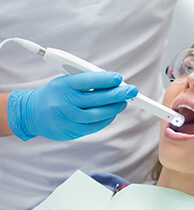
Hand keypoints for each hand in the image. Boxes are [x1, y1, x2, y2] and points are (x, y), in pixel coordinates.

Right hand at [7, 71, 137, 140]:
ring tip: (124, 102)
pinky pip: (93, 126)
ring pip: (97, 114)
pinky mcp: (70, 131)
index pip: (87, 80)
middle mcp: (64, 102)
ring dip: (114, 108)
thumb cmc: (53, 94)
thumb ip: (86, 81)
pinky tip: (112, 113)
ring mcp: (67, 118)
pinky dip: (106, 120)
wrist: (31, 113)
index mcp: (62, 85)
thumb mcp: (65, 81)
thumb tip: (111, 82)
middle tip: (131, 91)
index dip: (105, 79)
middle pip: (96, 98)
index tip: (118, 78)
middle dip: (118, 94)